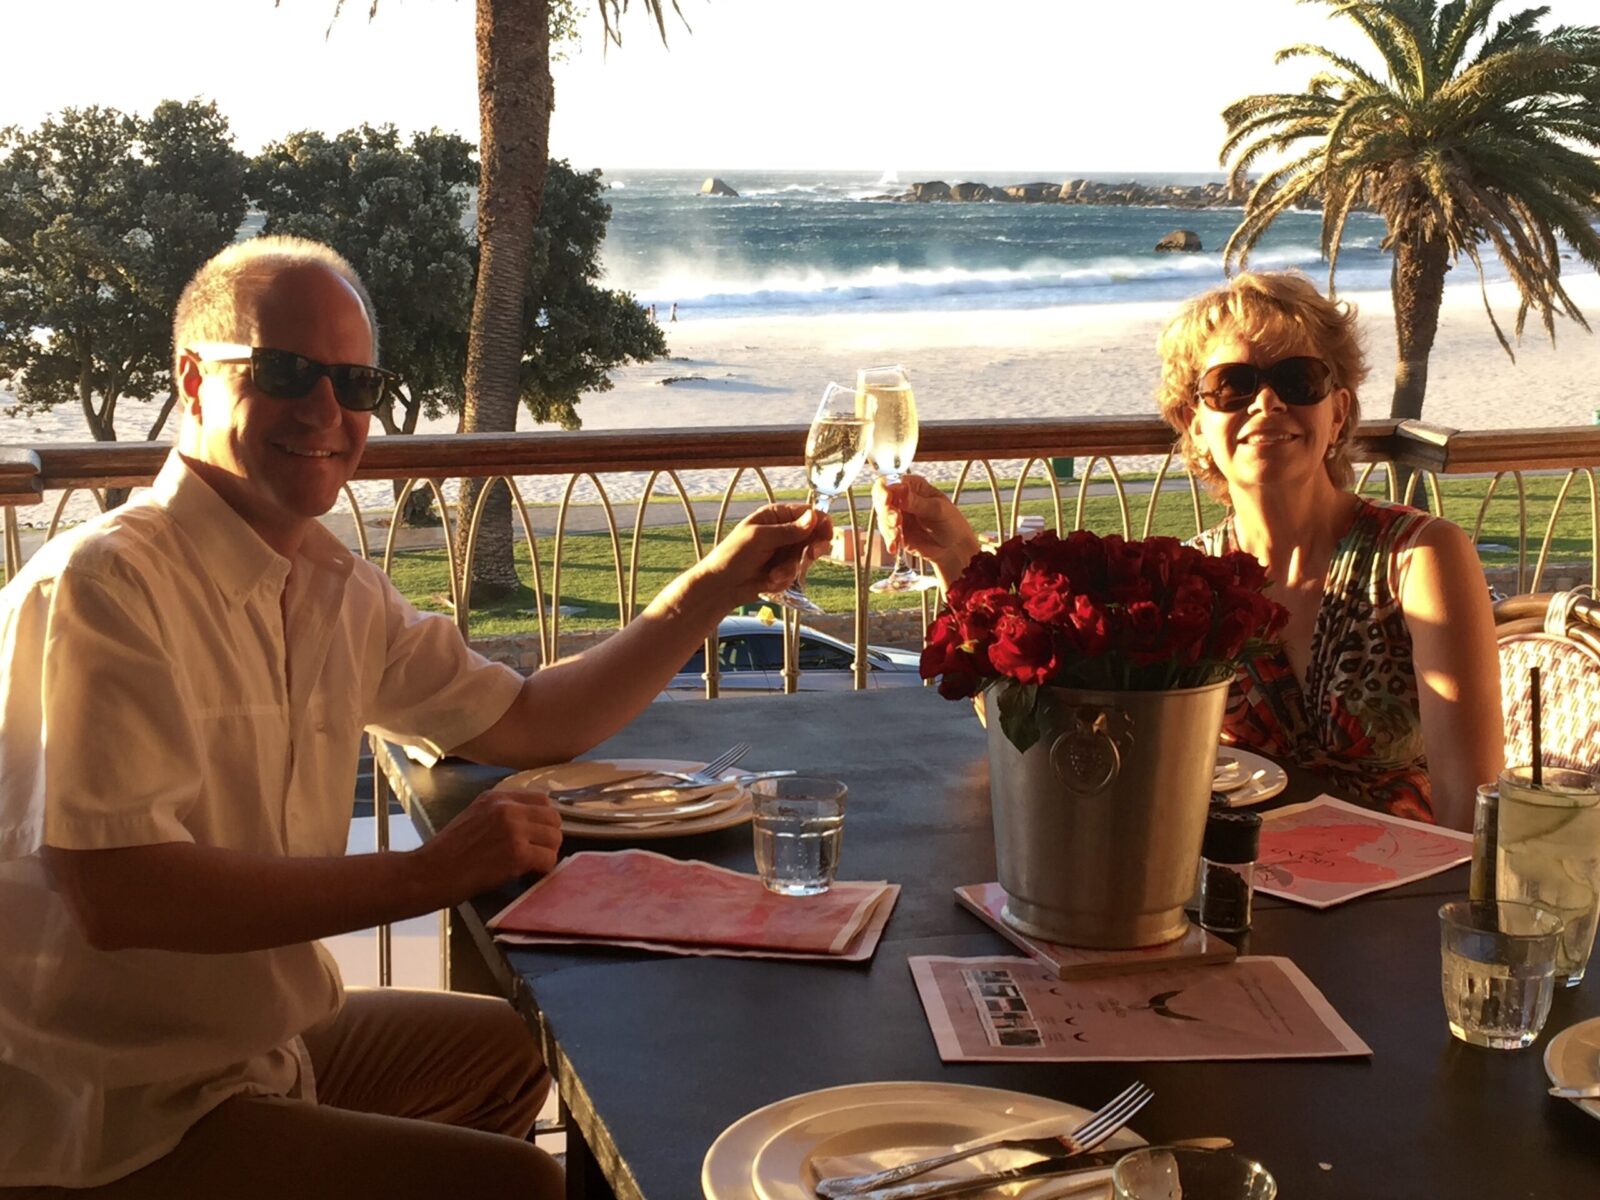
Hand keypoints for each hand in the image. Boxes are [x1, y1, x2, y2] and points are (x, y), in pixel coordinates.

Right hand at [413, 786, 563, 900]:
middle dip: (549, 837)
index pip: (542, 799)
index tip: (539, 833)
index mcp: (497, 797)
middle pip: (553, 818)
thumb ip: (501, 813)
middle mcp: (508, 808)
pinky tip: (529, 874)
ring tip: (532, 864)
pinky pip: (549, 859)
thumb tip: (531, 821)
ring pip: (555, 838)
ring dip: (547, 854)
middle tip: (538, 852)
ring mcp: (513, 829)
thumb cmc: (447, 851)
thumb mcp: (474, 815)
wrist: (430, 872)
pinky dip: (543, 869)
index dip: (544, 819)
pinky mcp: (517, 853)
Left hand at [697, 502, 833, 602]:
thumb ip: (788, 530)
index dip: (820, 523)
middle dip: (810, 549)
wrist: (722, 586)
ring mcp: (786, 552)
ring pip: (807, 557)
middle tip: (809, 556)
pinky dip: (786, 578)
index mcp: (777, 516)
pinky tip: (770, 580)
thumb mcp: (759, 538)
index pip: (809, 513)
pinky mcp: (786, 570)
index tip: (824, 536)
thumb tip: (813, 517)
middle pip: (814, 535)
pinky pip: (798, 573)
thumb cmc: (733, 555)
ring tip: (773, 574)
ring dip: (792, 567)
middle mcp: (785, 532)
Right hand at [873, 475, 981, 586]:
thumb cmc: (950, 523)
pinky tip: (894, 547)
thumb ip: (916, 501)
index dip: (886, 490)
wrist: (954, 548)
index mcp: (913, 486)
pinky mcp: (895, 532)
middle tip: (896, 520)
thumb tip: (901, 489)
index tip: (888, 500)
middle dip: (886, 510)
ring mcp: (898, 515)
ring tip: (898, 536)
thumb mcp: (937, 510)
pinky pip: (886, 534)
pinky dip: (889, 540)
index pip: (892, 482)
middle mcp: (902, 499)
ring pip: (882, 517)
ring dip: (888, 527)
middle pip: (882, 498)